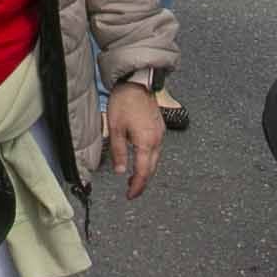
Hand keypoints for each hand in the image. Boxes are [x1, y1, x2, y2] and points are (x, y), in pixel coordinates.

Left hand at [104, 81, 166, 199]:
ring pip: (156, 160)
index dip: (137, 187)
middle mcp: (157, 140)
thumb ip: (119, 152)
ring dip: (146, 171)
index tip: (129, 195)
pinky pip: (157, 149)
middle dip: (142, 182)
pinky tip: (141, 159)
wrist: (136, 81)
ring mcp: (160, 133)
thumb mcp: (115, 128)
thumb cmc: (124, 102)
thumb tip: (121, 171)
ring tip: (134, 177)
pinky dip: (150, 159)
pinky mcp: (160, 128)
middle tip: (131, 190)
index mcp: (146, 142)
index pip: (144, 172)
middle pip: (152, 169)